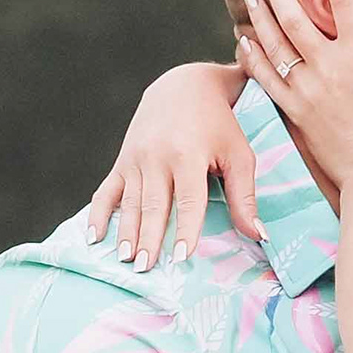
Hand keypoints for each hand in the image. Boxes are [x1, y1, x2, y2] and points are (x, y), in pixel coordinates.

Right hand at [84, 60, 262, 266]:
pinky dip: (98, 214)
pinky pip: (107, 190)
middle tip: (145, 268)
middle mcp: (158, 156)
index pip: (188, 199)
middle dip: (149, 238)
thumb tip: (258, 236)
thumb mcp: (239, 153)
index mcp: (189, 154)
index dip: (185, 229)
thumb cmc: (220, 124)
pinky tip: (93, 238)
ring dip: (125, 232)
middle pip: (153, 205)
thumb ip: (244, 195)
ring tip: (125, 259)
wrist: (183, 85)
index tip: (182, 257)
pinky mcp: (123, 160)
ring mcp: (136, 158)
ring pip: (130, 202)